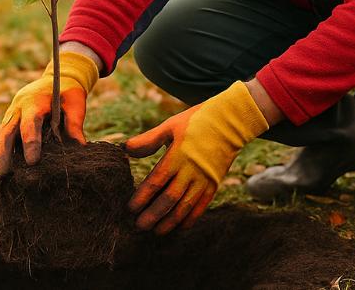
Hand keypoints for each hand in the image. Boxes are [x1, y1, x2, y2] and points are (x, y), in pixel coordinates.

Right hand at [0, 49, 99, 175]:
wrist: (58, 76)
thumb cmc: (68, 92)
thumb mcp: (75, 103)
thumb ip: (75, 123)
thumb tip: (79, 147)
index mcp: (34, 102)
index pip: (30, 124)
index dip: (30, 143)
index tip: (32, 162)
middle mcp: (18, 108)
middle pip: (7, 132)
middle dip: (4, 154)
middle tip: (3, 173)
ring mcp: (11, 114)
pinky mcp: (9, 120)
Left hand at [124, 81, 268, 233]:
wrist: (230, 121)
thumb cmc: (195, 122)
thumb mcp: (170, 126)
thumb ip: (148, 140)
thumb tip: (124, 148)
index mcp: (177, 156)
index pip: (156, 181)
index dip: (142, 197)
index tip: (131, 208)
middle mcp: (191, 170)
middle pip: (169, 199)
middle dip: (153, 214)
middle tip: (139, 226)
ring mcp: (204, 179)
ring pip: (185, 206)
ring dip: (170, 221)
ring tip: (156, 231)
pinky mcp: (214, 184)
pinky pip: (201, 206)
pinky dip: (190, 218)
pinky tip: (180, 227)